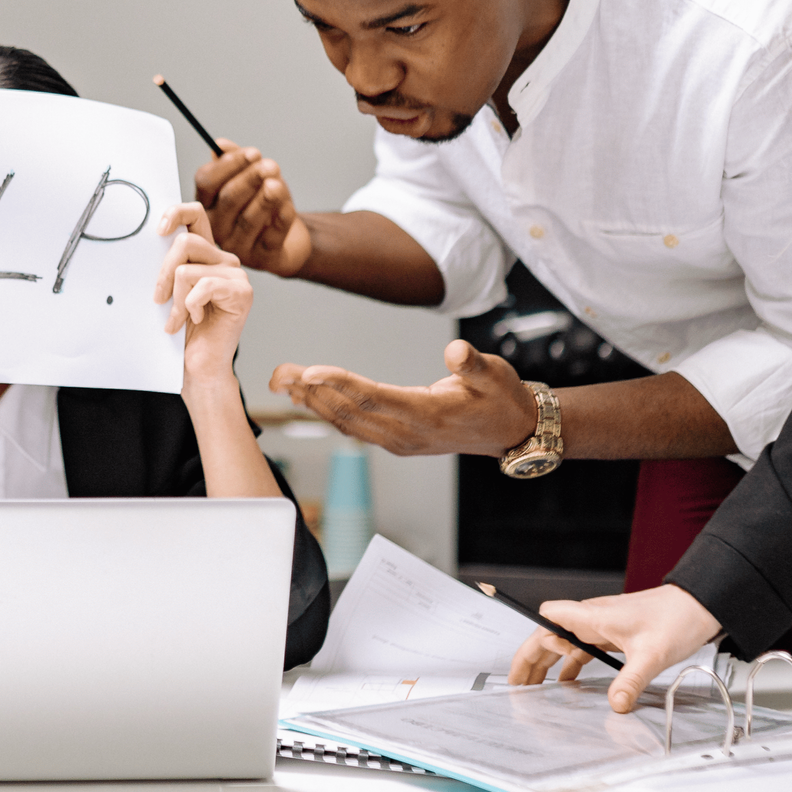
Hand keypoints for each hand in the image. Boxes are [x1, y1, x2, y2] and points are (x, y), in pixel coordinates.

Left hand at [152, 203, 251, 397]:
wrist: (201, 366)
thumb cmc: (185, 331)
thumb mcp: (171, 290)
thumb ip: (170, 264)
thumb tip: (151, 241)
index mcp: (208, 255)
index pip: (196, 215)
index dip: (176, 213)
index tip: (158, 230)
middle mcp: (225, 260)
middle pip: (185, 241)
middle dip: (164, 273)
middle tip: (159, 299)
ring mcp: (237, 276)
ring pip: (187, 268)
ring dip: (176, 298)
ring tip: (178, 318)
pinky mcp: (242, 293)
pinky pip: (202, 287)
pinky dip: (190, 306)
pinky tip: (196, 320)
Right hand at [194, 145, 312, 275]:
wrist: (288, 239)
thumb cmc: (265, 206)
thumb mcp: (252, 179)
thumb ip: (236, 161)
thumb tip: (221, 145)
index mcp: (207, 204)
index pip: (206, 182)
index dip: (228, 165)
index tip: (252, 153)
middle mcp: (216, 227)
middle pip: (228, 199)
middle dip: (250, 179)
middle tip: (270, 166)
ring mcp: (237, 245)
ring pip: (248, 219)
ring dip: (265, 199)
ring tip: (278, 185)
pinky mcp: (261, 258)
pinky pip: (270, 237)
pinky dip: (280, 220)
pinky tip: (288, 207)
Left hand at [266, 340, 535, 455]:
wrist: (512, 432)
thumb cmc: (502, 398)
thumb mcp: (496, 375)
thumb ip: (473, 364)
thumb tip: (456, 351)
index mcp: (428, 415)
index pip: (374, 398)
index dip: (340, 384)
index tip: (309, 371)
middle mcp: (407, 433)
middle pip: (350, 412)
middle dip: (311, 392)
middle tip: (280, 372)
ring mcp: (400, 440)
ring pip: (347, 422)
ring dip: (313, 403)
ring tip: (283, 382)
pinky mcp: (396, 440)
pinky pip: (354, 427)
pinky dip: (328, 411)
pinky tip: (308, 397)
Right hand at [508, 586, 723, 711]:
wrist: (698, 604)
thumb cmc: (676, 618)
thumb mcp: (651, 655)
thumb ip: (630, 682)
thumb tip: (615, 705)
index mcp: (593, 617)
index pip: (548, 621)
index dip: (532, 643)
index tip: (522, 669)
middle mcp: (593, 618)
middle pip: (549, 635)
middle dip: (531, 659)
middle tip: (518, 685)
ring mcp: (603, 625)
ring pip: (564, 642)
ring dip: (549, 662)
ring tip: (537, 686)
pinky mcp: (615, 632)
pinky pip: (583, 647)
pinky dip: (572, 663)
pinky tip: (571, 680)